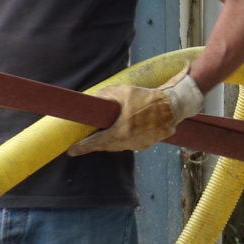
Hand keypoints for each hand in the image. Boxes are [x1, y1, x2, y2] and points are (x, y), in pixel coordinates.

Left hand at [67, 66, 203, 153]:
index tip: (71, 151)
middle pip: (106, 146)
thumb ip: (106, 95)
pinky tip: (123, 129)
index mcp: (120, 132)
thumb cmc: (147, 99)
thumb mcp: (124, 92)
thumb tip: (95, 98)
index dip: (82, 147)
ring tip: (104, 133)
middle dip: (95, 143)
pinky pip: (130, 143)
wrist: (172, 107)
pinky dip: (124, 138)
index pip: (96, 142)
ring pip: (118, 145)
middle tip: (85, 140)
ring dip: (110, 140)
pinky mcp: (146, 144)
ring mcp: (138, 145)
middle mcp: (128, 142)